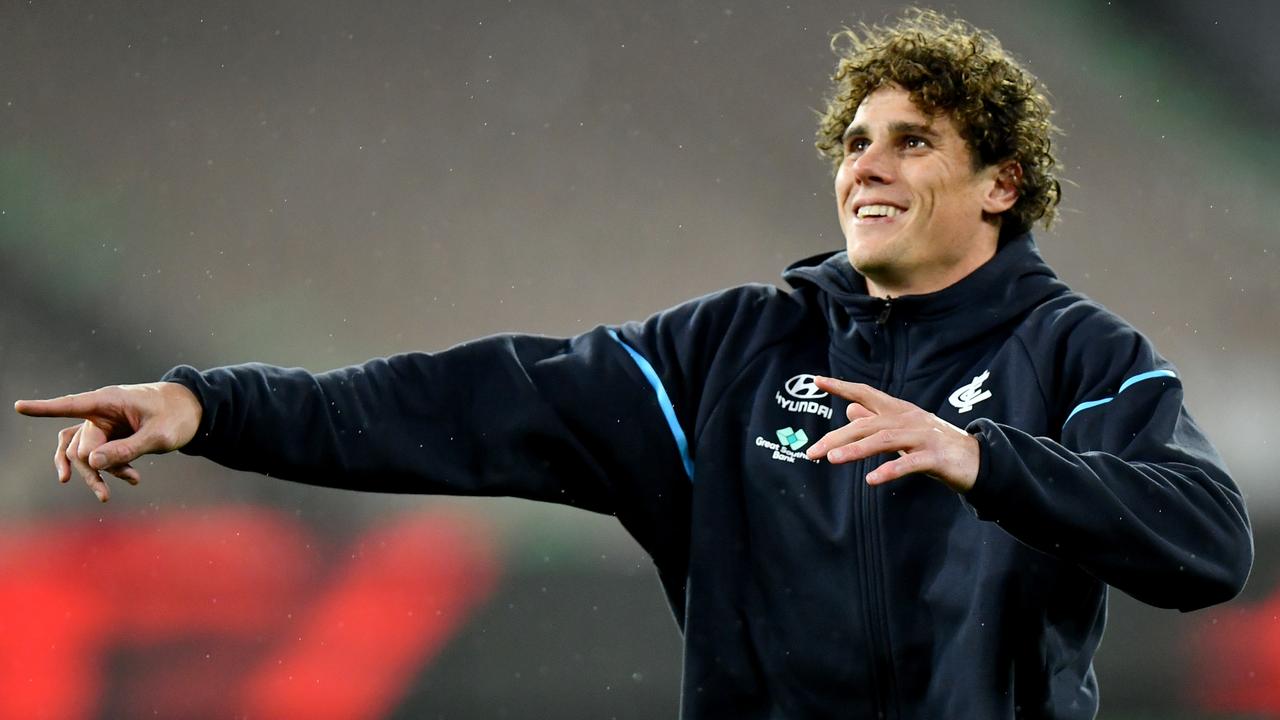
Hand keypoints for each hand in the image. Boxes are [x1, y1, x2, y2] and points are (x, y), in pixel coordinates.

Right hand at [14, 382, 201, 501]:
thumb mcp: (158, 436)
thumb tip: (91, 463)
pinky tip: (130, 479)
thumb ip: (126, 449)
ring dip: (101, 473)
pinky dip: (108, 469)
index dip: (44, 408)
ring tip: (133, 481)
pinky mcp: (108, 434)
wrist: (192, 411)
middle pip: (78, 446)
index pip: (70, 404)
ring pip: (83, 454)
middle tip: (121, 487)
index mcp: (109, 401)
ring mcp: (102, 423)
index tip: (19, 406)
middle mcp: (99, 411)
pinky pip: (95, 454)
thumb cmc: (176, 416)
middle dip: (94, 470)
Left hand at [804, 376, 978, 492]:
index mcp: (899, 410)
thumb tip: (849, 409)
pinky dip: (890, 470)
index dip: (842, 386)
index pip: (866, 393)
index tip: (817, 380)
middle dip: (837, 436)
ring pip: (884, 440)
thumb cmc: (934, 445)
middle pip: (867, 424)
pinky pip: (910, 463)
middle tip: (812, 452)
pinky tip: (871, 480)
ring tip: (832, 459)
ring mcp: (923, 437)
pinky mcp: (936, 457)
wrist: (977, 460)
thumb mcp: (903, 430)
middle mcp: (909, 419)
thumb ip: (877, 419)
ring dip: (856, 450)